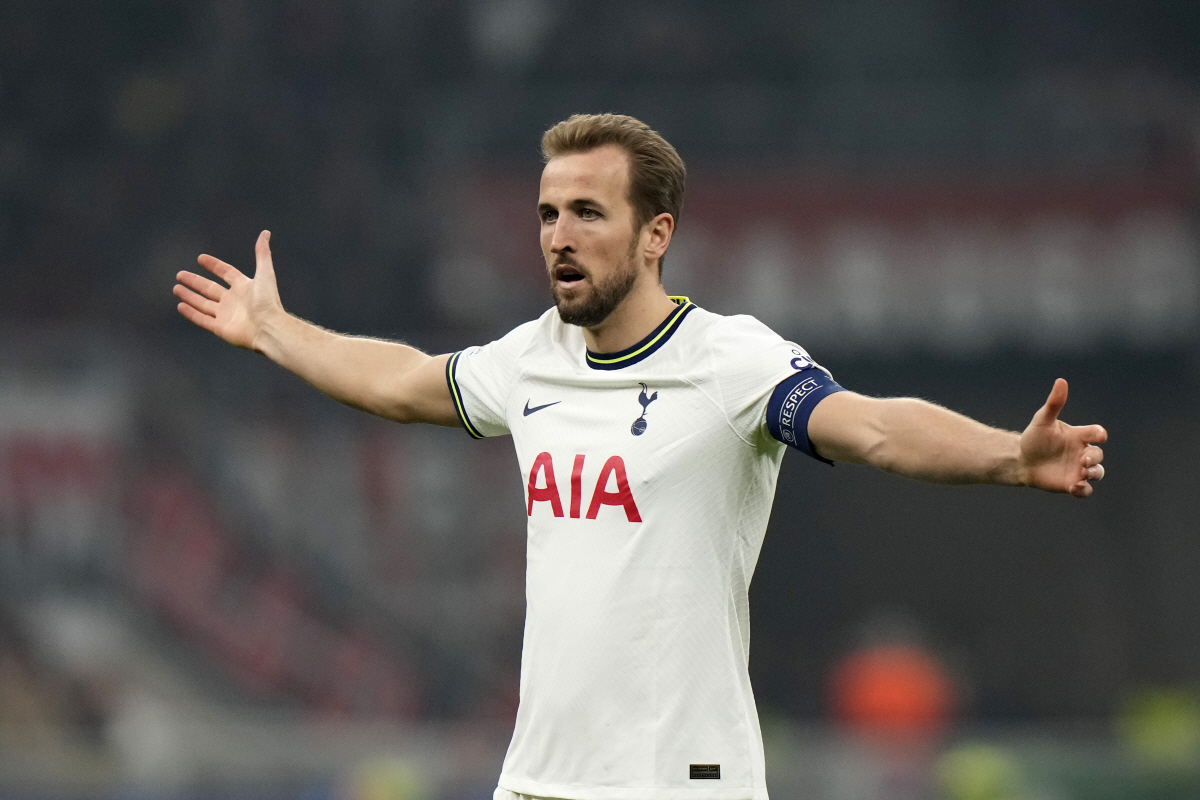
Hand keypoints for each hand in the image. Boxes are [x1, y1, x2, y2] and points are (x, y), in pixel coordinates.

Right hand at [174, 231, 282, 350]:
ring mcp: (226, 315)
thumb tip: (266, 233)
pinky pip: (202, 319)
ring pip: (203, 304)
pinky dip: (191, 313)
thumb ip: (262, 254)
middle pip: (210, 289)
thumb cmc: (268, 301)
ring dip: (189, 296)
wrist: (268, 327)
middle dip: (195, 282)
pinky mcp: (220, 328)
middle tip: (179, 275)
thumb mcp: (265, 273)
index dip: (214, 265)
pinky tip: (181, 306)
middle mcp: (234, 300)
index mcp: (244, 287)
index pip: (226, 273)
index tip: (200, 259)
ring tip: (176, 288)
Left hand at [1019, 378, 1106, 497]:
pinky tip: (1075, 487)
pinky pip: (1086, 490)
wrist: (1022, 460)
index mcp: (1078, 435)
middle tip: (1083, 460)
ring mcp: (1079, 469)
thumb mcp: (1042, 420)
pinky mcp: (1072, 483)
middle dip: (1094, 458)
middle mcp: (1082, 452)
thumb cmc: (1034, 438)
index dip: (1099, 434)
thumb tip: (1061, 381)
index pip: (1095, 433)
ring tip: (1083, 473)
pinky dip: (1084, 490)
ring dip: (1094, 473)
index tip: (1099, 435)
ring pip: (1097, 473)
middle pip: (1098, 455)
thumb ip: (1054, 403)